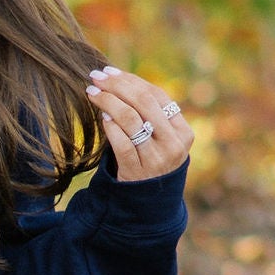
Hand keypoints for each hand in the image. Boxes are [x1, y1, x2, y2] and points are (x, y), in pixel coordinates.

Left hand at [86, 66, 191, 181]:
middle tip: (96, 76)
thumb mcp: (160, 138)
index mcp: (183, 131)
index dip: (131, 80)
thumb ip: (148, 113)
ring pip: (130, 119)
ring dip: (108, 101)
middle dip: (117, 85)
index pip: (156, 95)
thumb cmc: (150, 160)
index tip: (109, 71)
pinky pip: (121, 143)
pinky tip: (101, 116)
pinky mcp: (137, 172)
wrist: (147, 203)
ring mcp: (157, 159)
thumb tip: (118, 78)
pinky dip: (110, 126)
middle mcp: (173, 144)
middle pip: (143, 102)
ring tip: (92, 93)